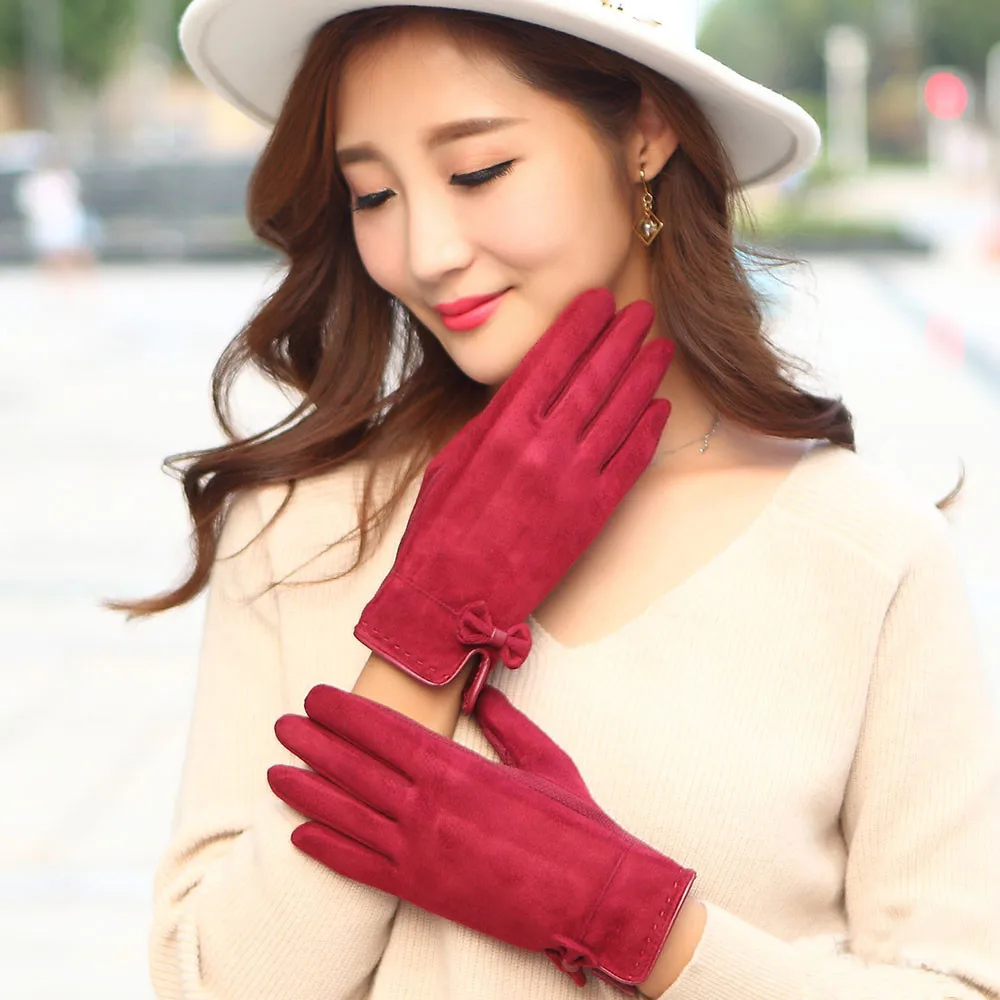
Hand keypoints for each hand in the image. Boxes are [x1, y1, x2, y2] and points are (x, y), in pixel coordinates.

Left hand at [268, 683, 695, 993]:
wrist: (595, 893)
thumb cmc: (575, 823)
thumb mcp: (544, 758)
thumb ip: (506, 724)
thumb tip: (482, 695)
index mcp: (458, 768)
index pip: (385, 732)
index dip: (345, 713)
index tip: (316, 698)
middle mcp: (429, 807)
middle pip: (356, 769)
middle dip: (315, 744)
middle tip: (284, 725)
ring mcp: (422, 852)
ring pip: (348, 816)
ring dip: (307, 792)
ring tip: (276, 772)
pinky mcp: (423, 891)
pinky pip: (362, 868)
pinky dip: (327, 851)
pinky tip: (300, 836)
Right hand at [353, 287, 672, 711]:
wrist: (450, 598)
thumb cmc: (439, 530)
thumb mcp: (453, 462)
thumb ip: (492, 424)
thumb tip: (525, 396)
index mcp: (501, 428)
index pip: (551, 359)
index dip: (579, 326)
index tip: (598, 301)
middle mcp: (542, 446)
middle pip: (594, 378)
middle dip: (621, 339)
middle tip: (642, 313)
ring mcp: (572, 480)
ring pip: (620, 414)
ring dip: (644, 376)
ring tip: (660, 349)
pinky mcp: (591, 515)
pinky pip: (630, 464)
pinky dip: (647, 432)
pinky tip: (659, 409)